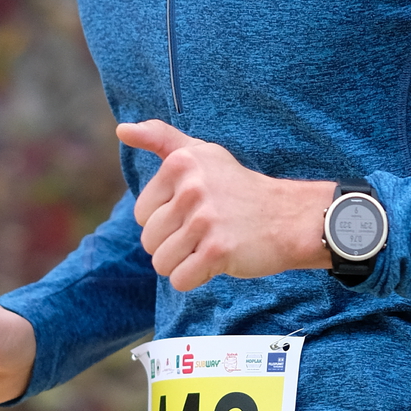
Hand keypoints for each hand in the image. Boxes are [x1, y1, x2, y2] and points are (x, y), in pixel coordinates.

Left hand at [117, 120, 333, 292]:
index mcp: (181, 163)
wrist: (288, 217)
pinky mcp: (218, 251)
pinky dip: (194, 279)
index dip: (165, 220)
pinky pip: (180, 280)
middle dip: (172, 245)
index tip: (194, 211)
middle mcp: (192, 188)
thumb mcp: (202, 154)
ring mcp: (205, 220)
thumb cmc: (238, 188)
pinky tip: (216, 262)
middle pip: (149, 240)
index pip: (141, 213)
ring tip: (208, 246)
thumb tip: (122, 130)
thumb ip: (161, 139)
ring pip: (161, 263)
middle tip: (205, 232)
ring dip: (182, 263)